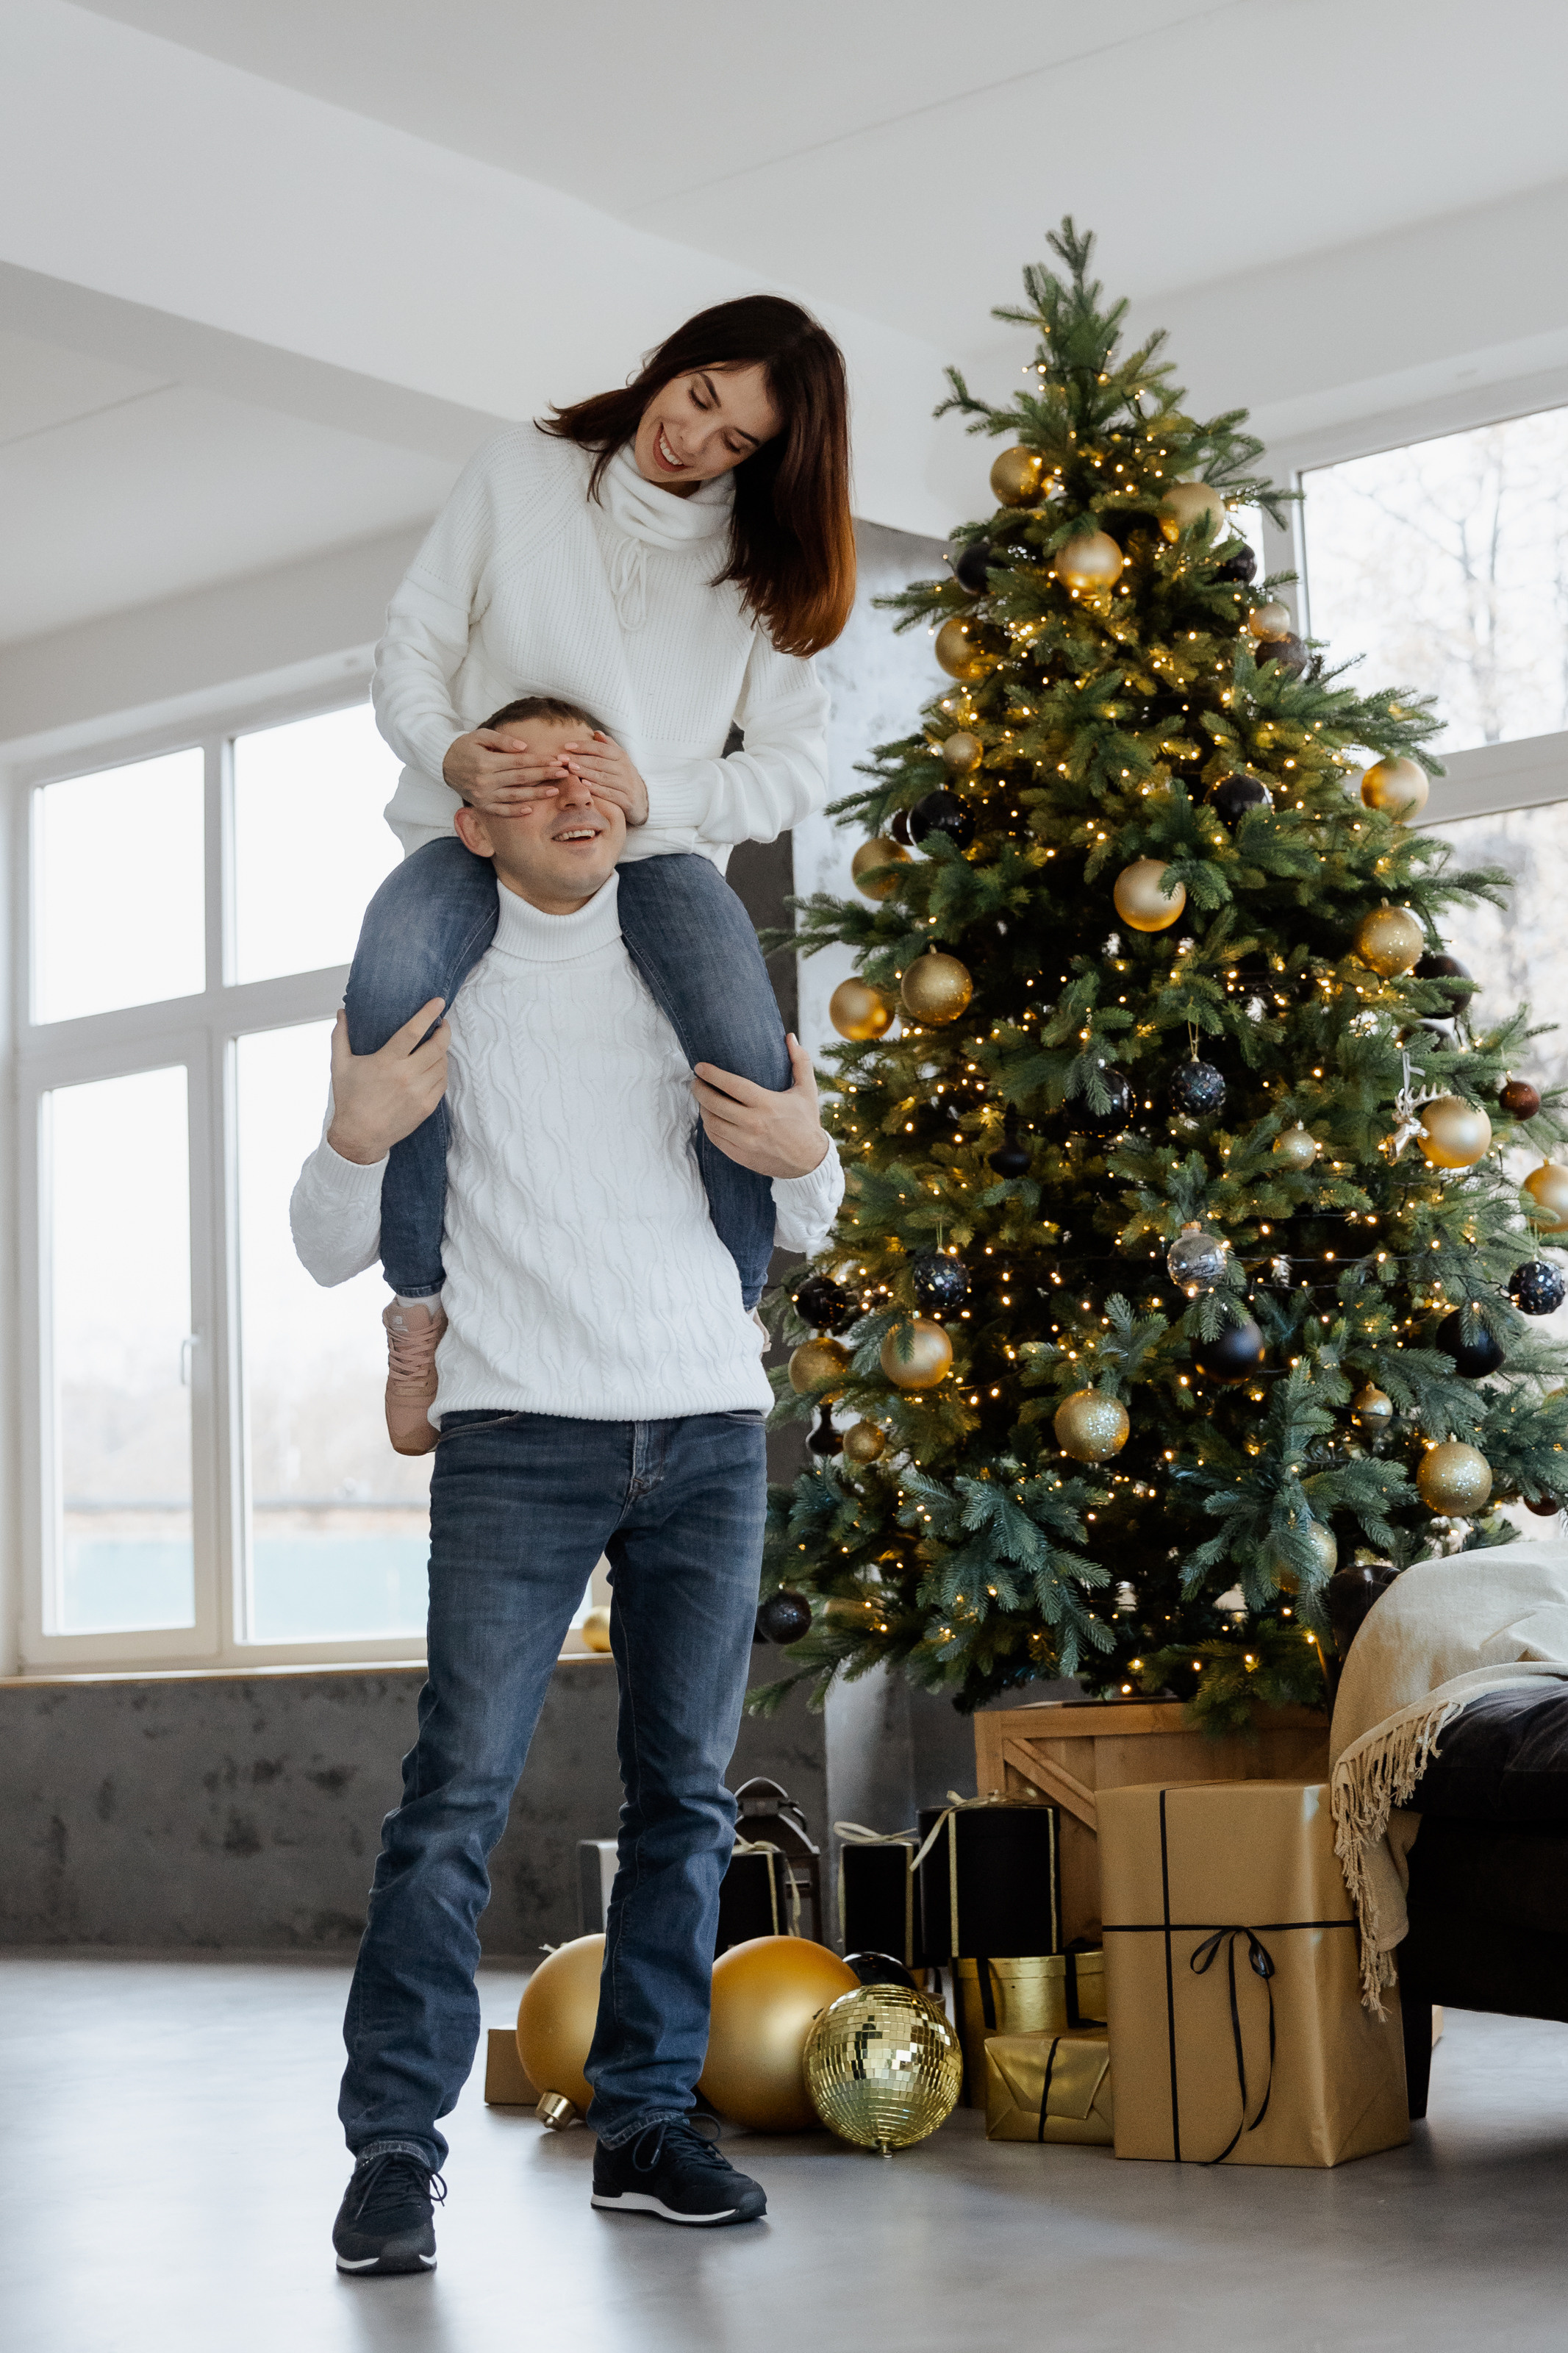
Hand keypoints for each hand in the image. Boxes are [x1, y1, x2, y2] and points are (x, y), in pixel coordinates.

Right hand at [326, 1002, 448, 1165]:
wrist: (359, 1137)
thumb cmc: (349, 1099)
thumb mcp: (339, 1066)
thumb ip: (340, 1036)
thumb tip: (342, 1012)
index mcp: (386, 1062)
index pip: (414, 1031)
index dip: (428, 1014)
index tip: (439, 1002)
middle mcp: (406, 1076)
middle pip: (437, 1046)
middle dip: (444, 1031)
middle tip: (442, 1024)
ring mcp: (419, 1092)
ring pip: (442, 1064)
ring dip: (443, 1051)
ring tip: (436, 1045)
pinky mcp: (427, 1106)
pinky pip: (443, 1082)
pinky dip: (441, 1071)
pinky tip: (434, 1066)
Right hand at [442, 728, 565, 816]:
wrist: (443, 763)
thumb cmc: (465, 746)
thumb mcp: (481, 736)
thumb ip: (503, 741)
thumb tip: (524, 747)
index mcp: (486, 762)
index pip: (519, 762)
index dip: (539, 761)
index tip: (556, 760)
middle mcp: (485, 780)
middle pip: (521, 779)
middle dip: (544, 775)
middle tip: (563, 773)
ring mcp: (484, 795)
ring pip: (515, 796)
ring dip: (536, 794)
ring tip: (554, 791)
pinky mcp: (481, 805)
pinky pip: (501, 811)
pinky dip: (515, 811)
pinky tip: (530, 809)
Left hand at [560, 731, 648, 827]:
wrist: (644, 800)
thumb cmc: (625, 778)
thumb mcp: (620, 760)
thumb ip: (609, 746)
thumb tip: (597, 732)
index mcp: (621, 756)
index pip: (600, 748)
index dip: (583, 746)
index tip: (567, 746)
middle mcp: (625, 769)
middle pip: (599, 762)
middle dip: (579, 760)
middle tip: (562, 758)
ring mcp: (626, 785)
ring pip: (602, 777)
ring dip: (585, 772)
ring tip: (570, 769)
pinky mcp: (626, 800)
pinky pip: (609, 793)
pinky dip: (596, 789)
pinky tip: (584, 784)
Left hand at [692, 1034, 828, 1179]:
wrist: (810, 1161)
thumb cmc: (806, 1122)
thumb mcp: (807, 1090)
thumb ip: (800, 1061)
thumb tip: (790, 1037)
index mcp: (767, 1104)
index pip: (732, 1085)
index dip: (712, 1074)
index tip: (700, 1067)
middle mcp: (753, 1123)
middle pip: (715, 1103)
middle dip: (700, 1090)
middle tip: (696, 1082)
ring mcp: (745, 1142)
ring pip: (712, 1123)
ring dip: (703, 1108)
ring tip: (702, 1099)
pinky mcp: (741, 1156)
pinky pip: (716, 1139)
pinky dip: (709, 1127)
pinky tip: (710, 1118)